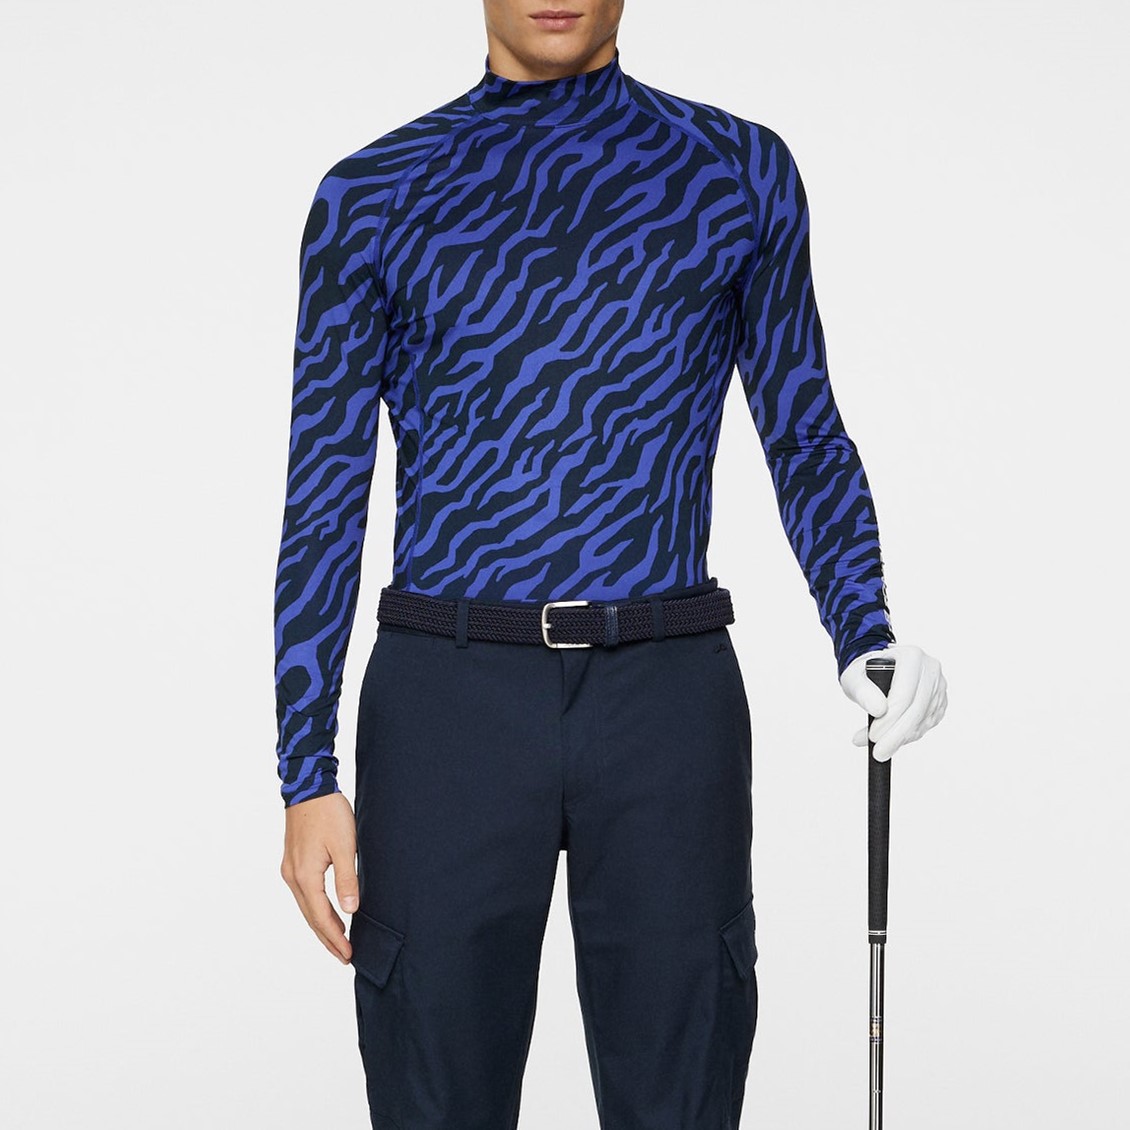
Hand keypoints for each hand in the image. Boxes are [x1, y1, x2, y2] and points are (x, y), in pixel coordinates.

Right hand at [280, 791, 358, 963]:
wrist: (309, 787)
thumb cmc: (329, 813)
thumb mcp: (346, 845)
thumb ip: (347, 878)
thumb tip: (350, 911)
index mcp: (305, 875)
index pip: (321, 916)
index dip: (335, 937)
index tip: (349, 954)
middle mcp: (293, 876)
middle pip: (310, 917)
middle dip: (328, 938)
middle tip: (345, 957)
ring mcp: (290, 869)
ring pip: (306, 907)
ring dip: (321, 925)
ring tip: (337, 942)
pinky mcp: (293, 862)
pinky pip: (304, 895)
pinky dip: (316, 909)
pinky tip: (326, 913)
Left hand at [839, 643, 946, 761]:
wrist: (876, 671)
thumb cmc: (864, 673)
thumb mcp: (854, 677)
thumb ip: (862, 691)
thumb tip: (878, 710)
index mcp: (911, 656)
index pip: (904, 694)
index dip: (889, 719)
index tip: (873, 736)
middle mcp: (930, 669)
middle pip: (917, 709)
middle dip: (896, 735)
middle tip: (878, 753)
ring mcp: (939, 686)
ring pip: (923, 719)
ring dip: (901, 738)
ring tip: (879, 747)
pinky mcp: (940, 701)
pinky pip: (927, 724)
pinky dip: (909, 736)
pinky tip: (892, 739)